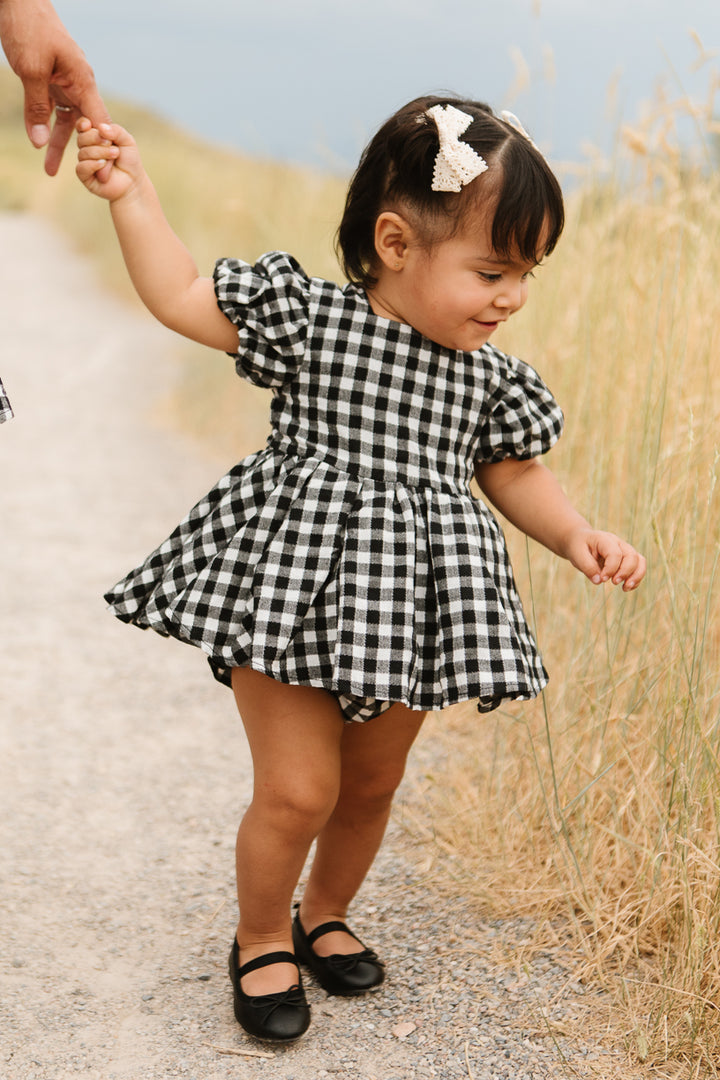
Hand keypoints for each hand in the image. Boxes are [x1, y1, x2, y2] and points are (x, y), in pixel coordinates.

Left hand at [0, 0, 109, 174]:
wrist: (18, 1)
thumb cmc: (29, 29)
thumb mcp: (31, 71)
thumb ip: (37, 108)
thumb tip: (40, 142)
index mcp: (83, 81)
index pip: (99, 122)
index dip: (101, 148)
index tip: (101, 174)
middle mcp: (79, 84)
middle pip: (83, 126)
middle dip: (79, 153)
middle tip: (77, 179)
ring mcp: (66, 81)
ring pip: (66, 120)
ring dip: (57, 143)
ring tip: (49, 169)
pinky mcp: (51, 78)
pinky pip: (52, 107)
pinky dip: (46, 124)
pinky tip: (40, 141)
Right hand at [76, 120, 141, 201]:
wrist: (133, 182)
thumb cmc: (129, 160)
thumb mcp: (127, 141)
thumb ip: (116, 130)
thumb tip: (100, 127)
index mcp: (94, 137)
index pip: (82, 126)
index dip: (82, 124)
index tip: (89, 124)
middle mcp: (87, 148)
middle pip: (81, 138)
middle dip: (96, 139)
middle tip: (112, 145)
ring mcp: (85, 162)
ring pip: (82, 153)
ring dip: (100, 153)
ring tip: (115, 155)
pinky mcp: (84, 176)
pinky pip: (81, 167)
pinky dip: (93, 164)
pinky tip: (103, 164)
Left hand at [564, 528, 645, 591]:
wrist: (580, 540)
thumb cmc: (578, 547)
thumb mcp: (576, 555)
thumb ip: (587, 567)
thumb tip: (599, 581)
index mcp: (604, 539)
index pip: (615, 553)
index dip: (611, 568)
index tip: (602, 579)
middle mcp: (618, 543)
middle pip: (631, 556)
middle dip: (626, 572)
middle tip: (614, 583)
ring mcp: (624, 550)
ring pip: (639, 561)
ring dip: (636, 576)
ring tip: (625, 588)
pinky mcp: (627, 559)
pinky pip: (639, 567)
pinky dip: (636, 579)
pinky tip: (626, 587)